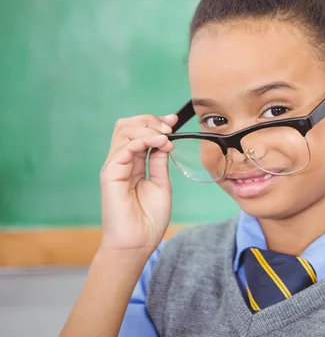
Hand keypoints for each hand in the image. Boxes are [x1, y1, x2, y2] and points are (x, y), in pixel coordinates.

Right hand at [99, 114, 177, 253]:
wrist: (138, 243)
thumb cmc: (149, 219)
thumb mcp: (161, 184)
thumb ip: (159, 162)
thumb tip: (165, 141)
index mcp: (133, 164)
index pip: (138, 133)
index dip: (155, 123)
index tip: (174, 120)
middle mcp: (121, 162)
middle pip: (127, 126)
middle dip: (150, 120)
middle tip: (170, 127)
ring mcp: (114, 166)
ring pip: (124, 131)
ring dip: (148, 127)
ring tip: (166, 136)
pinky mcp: (110, 173)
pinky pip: (124, 147)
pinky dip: (144, 139)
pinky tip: (159, 143)